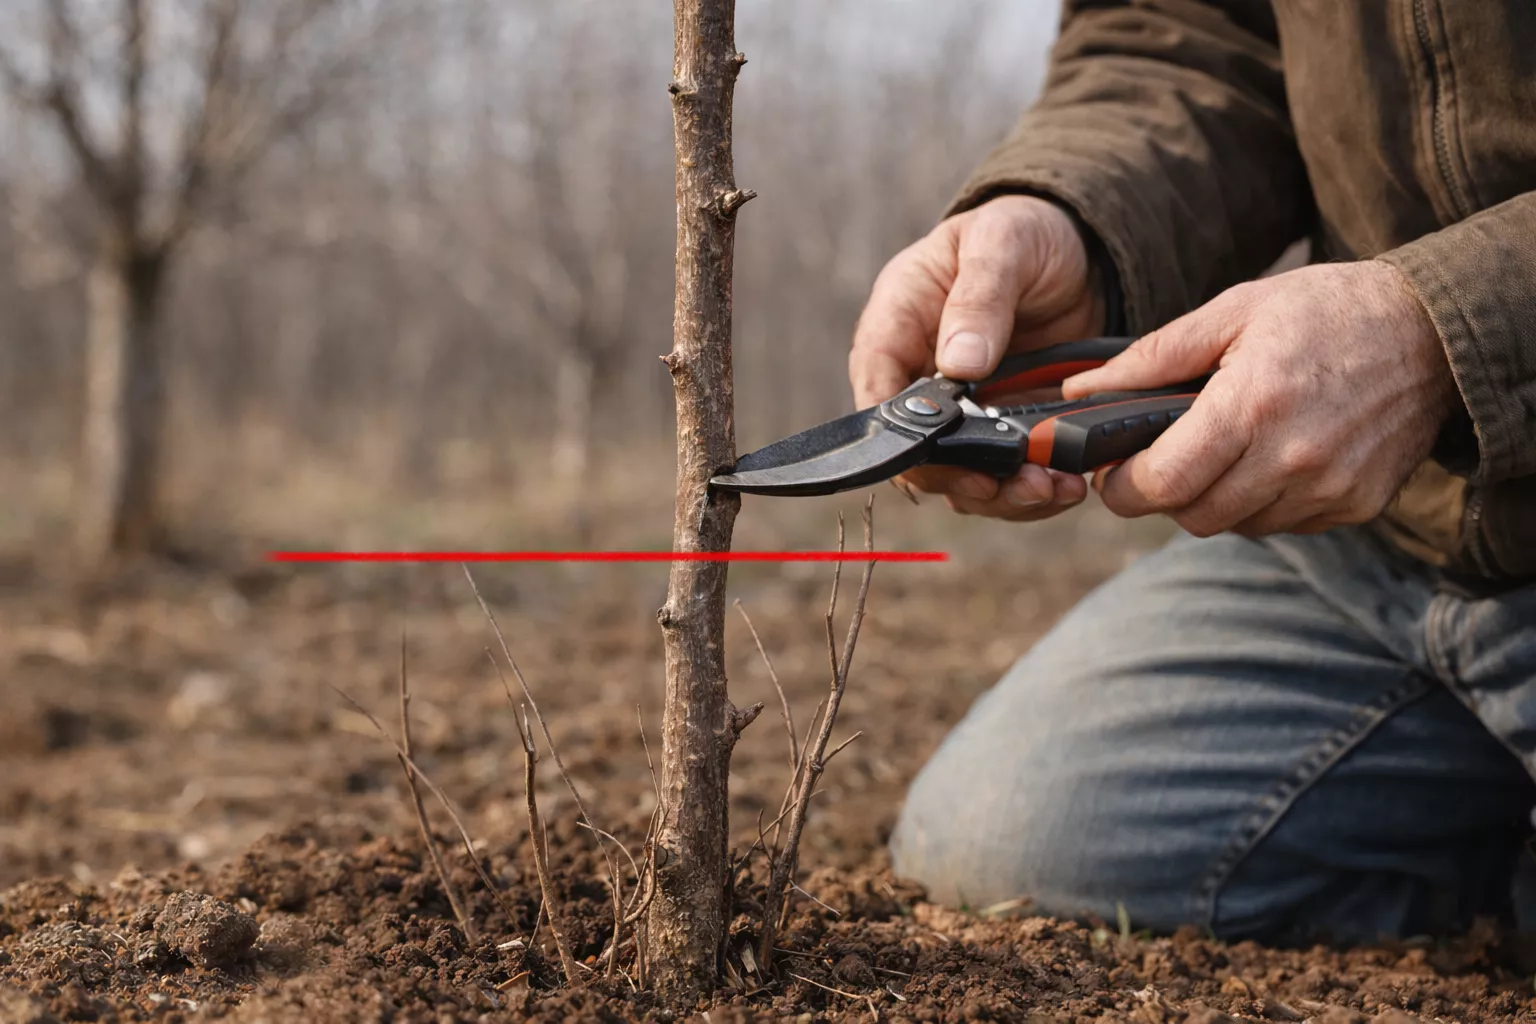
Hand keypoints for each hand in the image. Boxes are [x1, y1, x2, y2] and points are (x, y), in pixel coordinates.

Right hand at [850, 195, 1103, 519]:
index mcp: (897, 325)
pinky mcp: (1001, 429)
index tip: (946, 456)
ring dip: (1004, 495)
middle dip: (963, 477)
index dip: (900, 436)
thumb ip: (978, 298)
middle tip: (1015, 483)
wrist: (1075, 251)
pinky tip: (1066, 484)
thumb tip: (959, 364)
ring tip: (1053, 489)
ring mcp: (960, 411)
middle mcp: (918, 377)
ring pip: (960, 476)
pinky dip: (1031, 491)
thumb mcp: (1000, 244)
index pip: (876, 392)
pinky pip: (1002, 475)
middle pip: (917, 452)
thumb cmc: (1020, 233)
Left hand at [1062, 261, 1458, 536]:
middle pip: (1193, 516)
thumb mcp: (1233, 312)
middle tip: (1162, 460)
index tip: (1113, 474)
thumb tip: (1082, 391)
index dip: (1124, 487)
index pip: (1164, 484)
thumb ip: (1152, 358)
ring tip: (1223, 450)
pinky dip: (1262, 503)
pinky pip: (1283, 525)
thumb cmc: (1324, 311)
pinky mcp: (1356, 505)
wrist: (1433, 331)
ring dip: (1214, 499)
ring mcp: (1329, 488)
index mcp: (1252, 406)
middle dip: (1164, 495)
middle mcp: (1293, 458)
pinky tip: (1270, 458)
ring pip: (1236, 525)